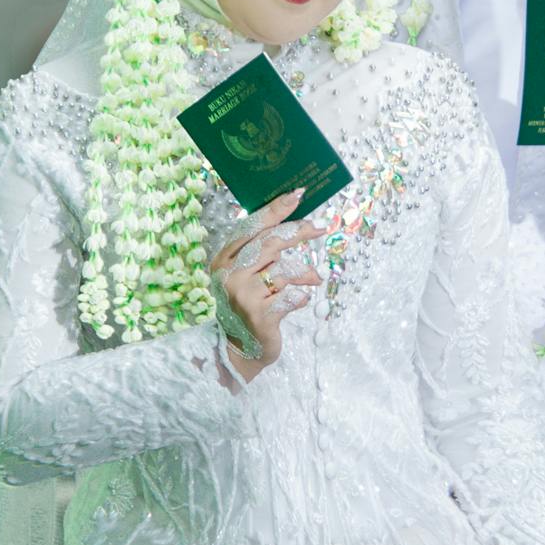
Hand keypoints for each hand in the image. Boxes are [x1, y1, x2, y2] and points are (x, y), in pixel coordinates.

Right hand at [206, 188, 325, 380]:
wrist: (237, 349)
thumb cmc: (246, 305)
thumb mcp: (244, 275)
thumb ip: (260, 252)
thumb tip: (294, 225)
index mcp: (223, 259)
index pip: (251, 227)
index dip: (275, 209)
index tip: (297, 195)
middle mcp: (230, 275)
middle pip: (270, 243)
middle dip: (299, 232)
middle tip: (321, 226)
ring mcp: (243, 297)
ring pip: (284, 270)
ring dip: (305, 272)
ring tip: (314, 277)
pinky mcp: (260, 317)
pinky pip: (292, 297)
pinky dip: (301, 296)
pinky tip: (300, 299)